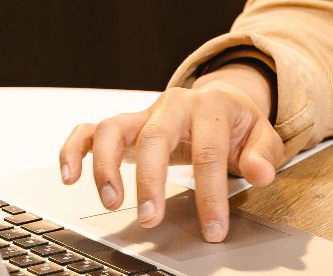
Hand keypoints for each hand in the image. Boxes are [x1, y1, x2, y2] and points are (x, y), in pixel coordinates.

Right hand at [57, 64, 282, 242]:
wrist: (218, 102)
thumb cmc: (237, 125)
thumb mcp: (261, 136)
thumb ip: (263, 154)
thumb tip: (260, 173)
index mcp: (210, 107)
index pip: (209, 153)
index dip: (210, 195)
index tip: (212, 229)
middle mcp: (172, 105)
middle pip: (155, 138)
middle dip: (150, 181)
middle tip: (150, 220)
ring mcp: (144, 113)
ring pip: (113, 129)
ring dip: (107, 166)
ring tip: (110, 202)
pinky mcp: (124, 124)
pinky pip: (89, 130)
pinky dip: (73, 149)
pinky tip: (69, 176)